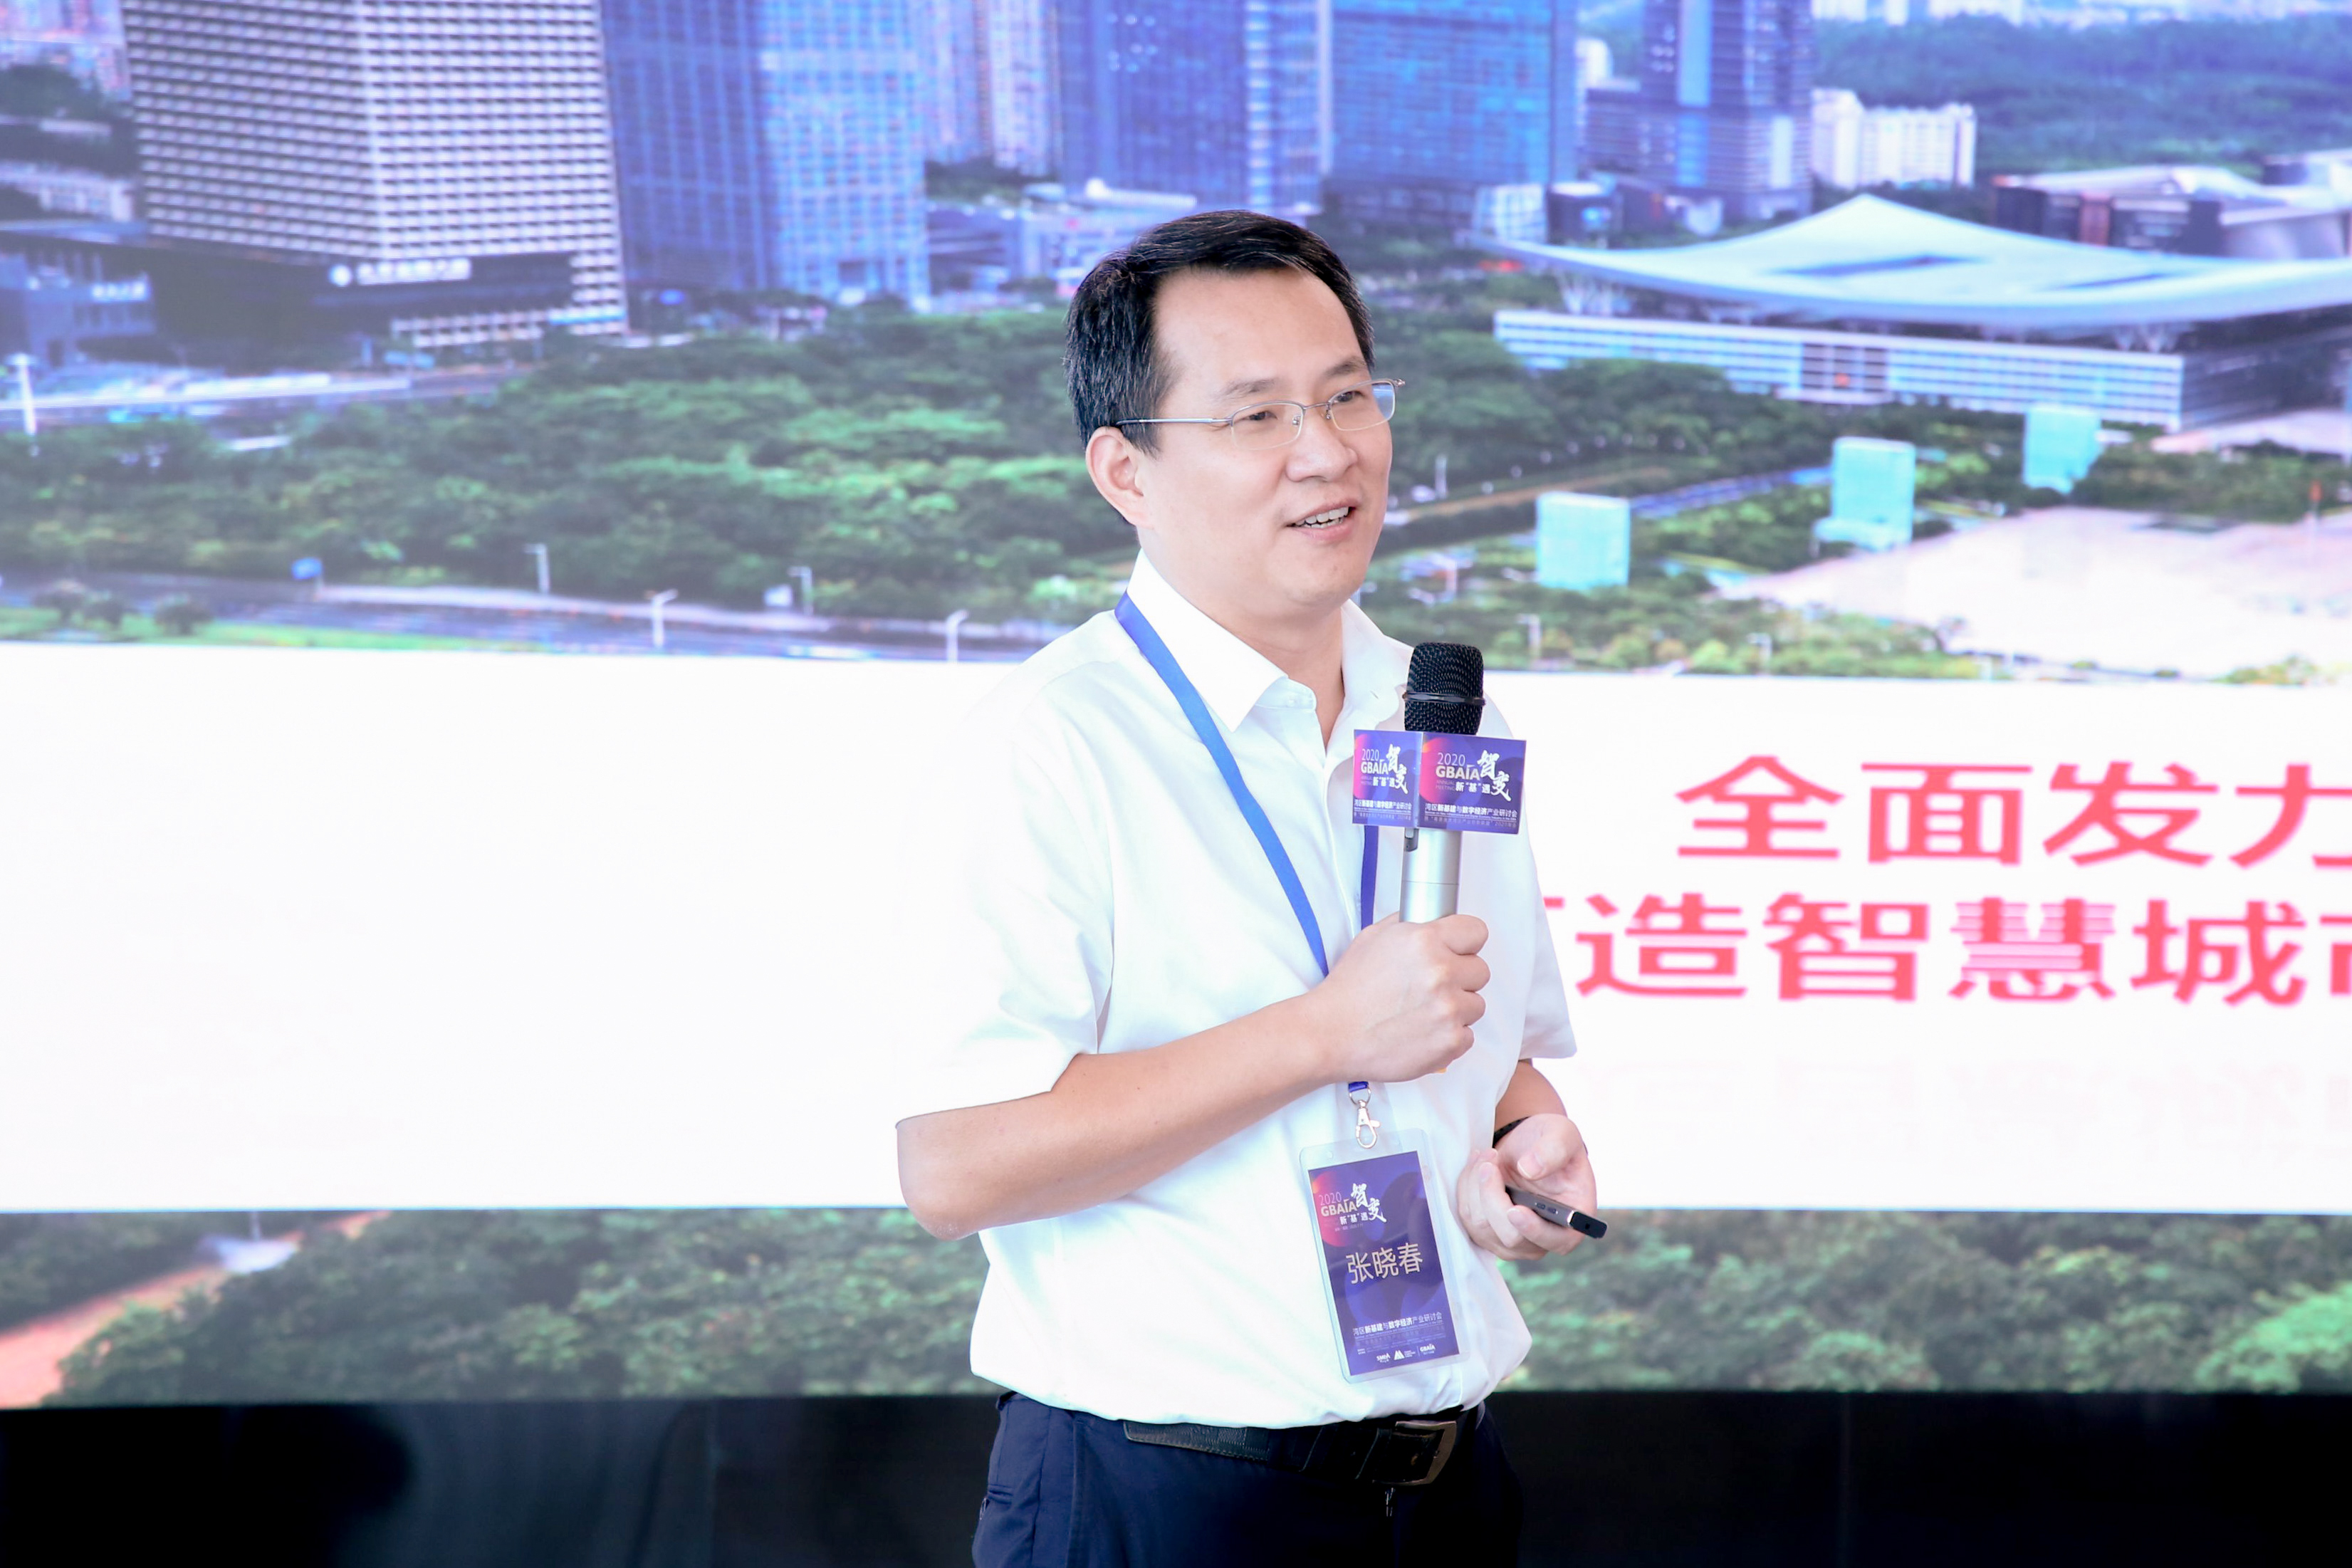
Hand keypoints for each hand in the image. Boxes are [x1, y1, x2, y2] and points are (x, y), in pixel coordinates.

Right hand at [1304, 913, 1488, 1083]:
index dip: (1465, 943)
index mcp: (1424, 940)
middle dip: (1460, 978)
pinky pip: (1468, 1036)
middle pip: (1480, 970)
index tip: (1457, 952)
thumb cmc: (1348, 989)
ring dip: (1456, 1009)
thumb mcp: (1373, 938)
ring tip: (1422, 1013)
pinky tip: (1422, 1033)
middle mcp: (1441, 972)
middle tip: (1431, 988)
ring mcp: (1448, 1009)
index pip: (1476, 931)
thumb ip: (1410, 926)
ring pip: (1475, 1005)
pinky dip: (1449, 1037)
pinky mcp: (1450, 1041)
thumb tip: (1434, 919)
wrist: (1330, 1034)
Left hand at [1457, 1113, 1596, 1261]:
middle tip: (1491, 1158)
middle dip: (1492, 1196)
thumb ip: (1553, 1149)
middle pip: (1510, 1236)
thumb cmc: (1551, 1143)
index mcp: (1572, 1223)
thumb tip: (1530, 1169)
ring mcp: (1513, 1241)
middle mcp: (1543, 1240)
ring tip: (1487, 1156)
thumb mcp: (1562, 1134)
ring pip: (1482, 1226)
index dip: (1533, 1230)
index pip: (1555, 1241)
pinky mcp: (1488, 1233)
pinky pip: (1467, 1217)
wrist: (1526, 1146)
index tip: (1514, 1210)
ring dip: (1476, 1186)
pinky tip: (1478, 1167)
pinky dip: (1467, 1188)